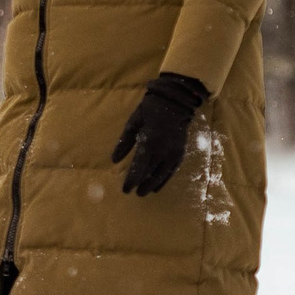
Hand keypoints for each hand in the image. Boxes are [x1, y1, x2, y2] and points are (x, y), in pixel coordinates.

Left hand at [111, 72, 209, 196]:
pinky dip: (164, 180)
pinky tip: (157, 187)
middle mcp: (163, 150)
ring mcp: (174, 152)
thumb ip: (124, 142)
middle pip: (150, 173)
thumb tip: (114, 160)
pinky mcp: (180, 153)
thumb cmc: (150, 110)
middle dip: (141, 184)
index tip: (126, 189)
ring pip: (162, 174)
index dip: (132, 179)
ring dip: (152, 185)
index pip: (139, 166)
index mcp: (150, 142)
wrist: (175, 101)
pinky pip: (172, 170)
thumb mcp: (133, 123)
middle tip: (132, 192)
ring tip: (143, 192)